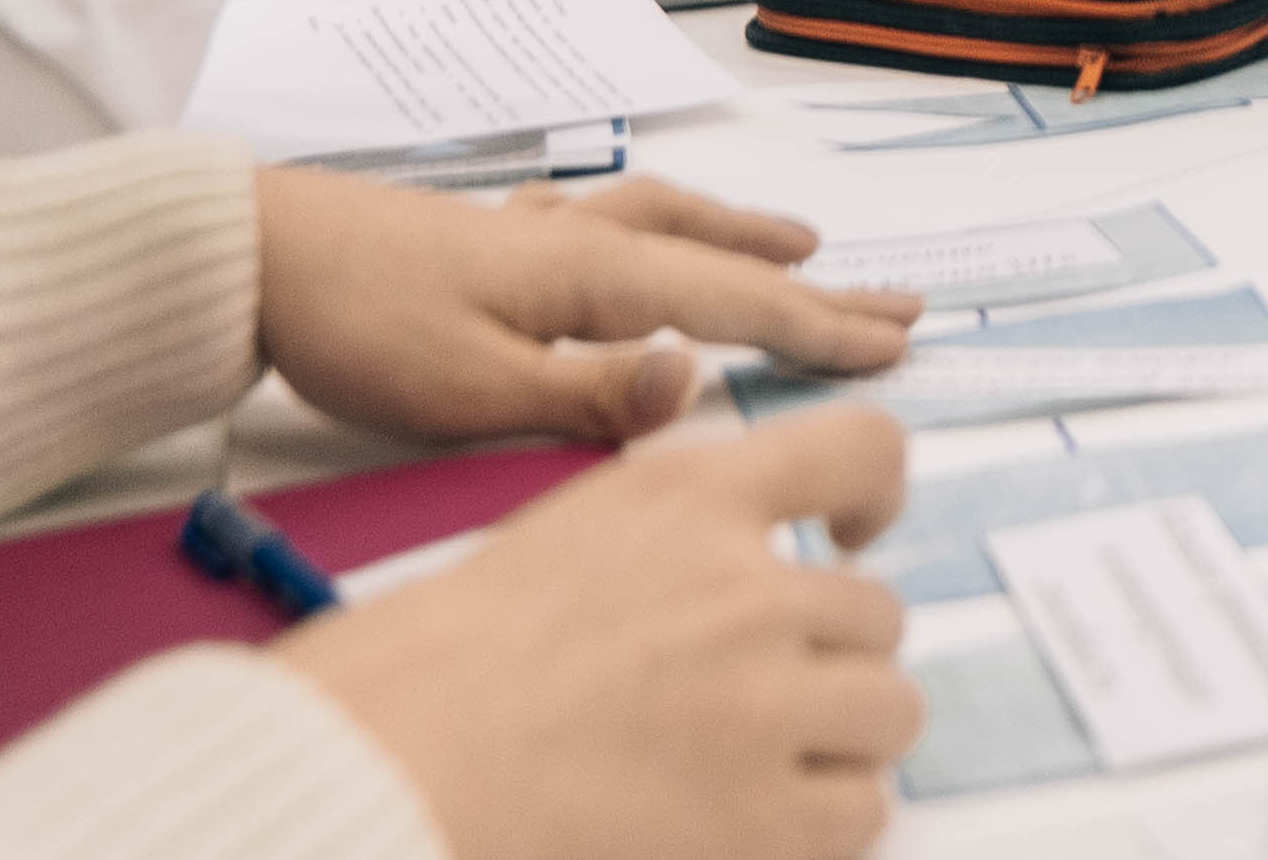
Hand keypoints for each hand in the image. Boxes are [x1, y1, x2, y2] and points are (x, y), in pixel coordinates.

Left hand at [250, 168, 918, 446]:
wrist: (251, 255)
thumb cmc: (357, 328)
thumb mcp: (472, 392)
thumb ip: (589, 397)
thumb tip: (697, 385)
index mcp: (591, 279)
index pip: (735, 307)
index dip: (819, 330)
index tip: (895, 345)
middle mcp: (581, 241)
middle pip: (725, 260)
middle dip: (816, 287)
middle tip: (897, 303)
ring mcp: (537, 232)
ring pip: (673, 223)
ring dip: (747, 235)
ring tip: (804, 241)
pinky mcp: (493, 238)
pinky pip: (616, 217)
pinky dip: (667, 219)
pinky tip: (649, 227)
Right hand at [276, 408, 918, 859]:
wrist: (378, 776)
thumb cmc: (434, 674)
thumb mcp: (565, 540)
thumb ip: (677, 540)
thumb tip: (765, 573)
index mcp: (691, 501)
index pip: (859, 447)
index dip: (875, 491)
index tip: (858, 533)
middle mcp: (747, 591)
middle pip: (877, 614)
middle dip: (827, 660)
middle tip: (751, 704)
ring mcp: (766, 705)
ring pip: (889, 713)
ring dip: (837, 744)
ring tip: (747, 771)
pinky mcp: (767, 820)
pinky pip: (861, 815)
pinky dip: (818, 829)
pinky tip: (743, 827)